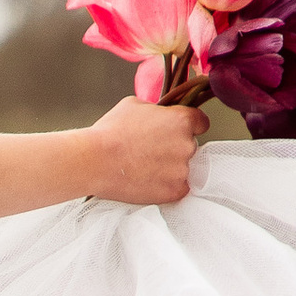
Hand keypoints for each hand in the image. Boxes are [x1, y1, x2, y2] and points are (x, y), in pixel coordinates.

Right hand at [83, 96, 209, 205]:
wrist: (94, 161)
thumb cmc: (111, 131)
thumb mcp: (134, 105)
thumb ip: (157, 110)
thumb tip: (161, 114)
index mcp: (182, 120)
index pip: (201, 122)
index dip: (189, 126)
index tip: (176, 132)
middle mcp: (188, 145)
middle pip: (190, 146)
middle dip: (175, 147)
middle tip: (151, 151)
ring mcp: (182, 170)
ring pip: (183, 168)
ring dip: (170, 167)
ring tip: (144, 167)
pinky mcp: (175, 191)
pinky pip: (178, 187)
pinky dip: (166, 185)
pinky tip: (147, 180)